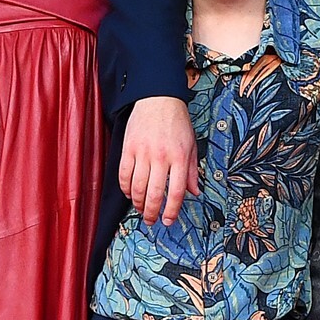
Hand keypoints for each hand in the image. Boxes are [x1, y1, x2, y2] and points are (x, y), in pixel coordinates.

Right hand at [118, 96, 195, 223]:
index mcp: (179, 157)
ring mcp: (143, 153)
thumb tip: (195, 192)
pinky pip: (124, 174)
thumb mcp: (191, 145)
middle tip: (151, 221)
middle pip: (155, 193)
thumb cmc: (177, 122)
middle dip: (152, 212)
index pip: (177, 192)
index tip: (168, 220)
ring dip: (138, 203)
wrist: (158, 98)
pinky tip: (130, 193)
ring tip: (141, 209)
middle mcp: (161, 157)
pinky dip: (125, 188)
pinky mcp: (128, 148)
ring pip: (137, 187)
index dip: (172, 210)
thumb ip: (192, 171)